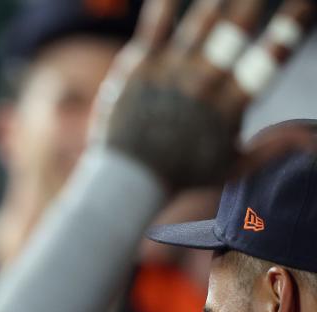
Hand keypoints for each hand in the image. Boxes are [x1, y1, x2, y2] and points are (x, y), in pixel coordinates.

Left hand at [92, 0, 312, 190]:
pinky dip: (168, 1)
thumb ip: (272, 149)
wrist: (125, 181)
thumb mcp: (232, 168)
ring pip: (204, 19)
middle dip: (253, 0)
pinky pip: (157, 24)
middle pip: (239, 26)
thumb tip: (310, 140)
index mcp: (232, 102)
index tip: (308, 1)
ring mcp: (172, 70)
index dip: (293, 24)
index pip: (273, 54)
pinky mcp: (140, 66)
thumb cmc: (181, 176)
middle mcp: (205, 81)